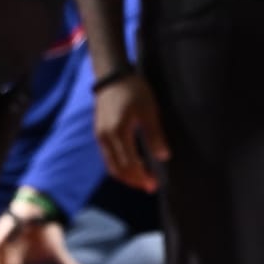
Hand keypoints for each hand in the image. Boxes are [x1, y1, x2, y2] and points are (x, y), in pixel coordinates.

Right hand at [95, 73, 169, 191]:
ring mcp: (100, 136)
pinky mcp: (99, 133)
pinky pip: (108, 157)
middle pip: (118, 169)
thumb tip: (163, 157)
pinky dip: (119, 166)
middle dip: (134, 180)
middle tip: (150, 187)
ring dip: (126, 176)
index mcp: (118, 132)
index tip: (154, 184)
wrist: (112, 76)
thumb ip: (155, 135)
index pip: (129, 164)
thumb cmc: (134, 90)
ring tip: (141, 180)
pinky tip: (131, 166)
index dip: (142, 177)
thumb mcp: (149, 110)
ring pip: (111, 165)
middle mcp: (106, 138)